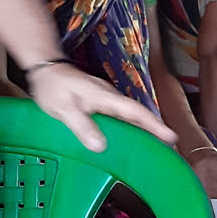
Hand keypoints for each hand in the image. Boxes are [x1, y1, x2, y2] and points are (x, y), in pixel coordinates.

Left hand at [27, 62, 177, 152]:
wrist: (46, 68)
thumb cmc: (53, 86)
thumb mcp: (63, 108)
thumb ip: (82, 126)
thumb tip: (100, 146)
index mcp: (104, 97)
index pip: (134, 112)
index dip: (153, 125)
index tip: (170, 137)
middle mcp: (110, 97)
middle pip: (137, 114)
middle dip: (155, 130)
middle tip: (169, 149)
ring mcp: (106, 98)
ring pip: (130, 115)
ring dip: (144, 129)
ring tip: (156, 147)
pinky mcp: (101, 102)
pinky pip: (120, 115)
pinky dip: (130, 126)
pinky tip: (130, 137)